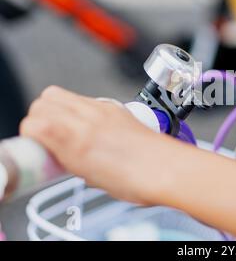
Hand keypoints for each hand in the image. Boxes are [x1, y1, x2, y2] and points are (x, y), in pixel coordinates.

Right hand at [20, 86, 176, 204]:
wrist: (167, 168)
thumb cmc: (136, 179)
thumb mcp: (90, 177)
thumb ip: (68, 159)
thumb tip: (58, 153)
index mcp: (77, 139)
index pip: (34, 122)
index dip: (31, 135)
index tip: (39, 146)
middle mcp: (88, 117)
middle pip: (45, 100)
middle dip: (41, 117)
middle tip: (50, 136)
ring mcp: (103, 108)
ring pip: (62, 94)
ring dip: (58, 110)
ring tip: (69, 130)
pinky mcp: (115, 106)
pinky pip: (86, 99)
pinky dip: (79, 109)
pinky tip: (90, 127)